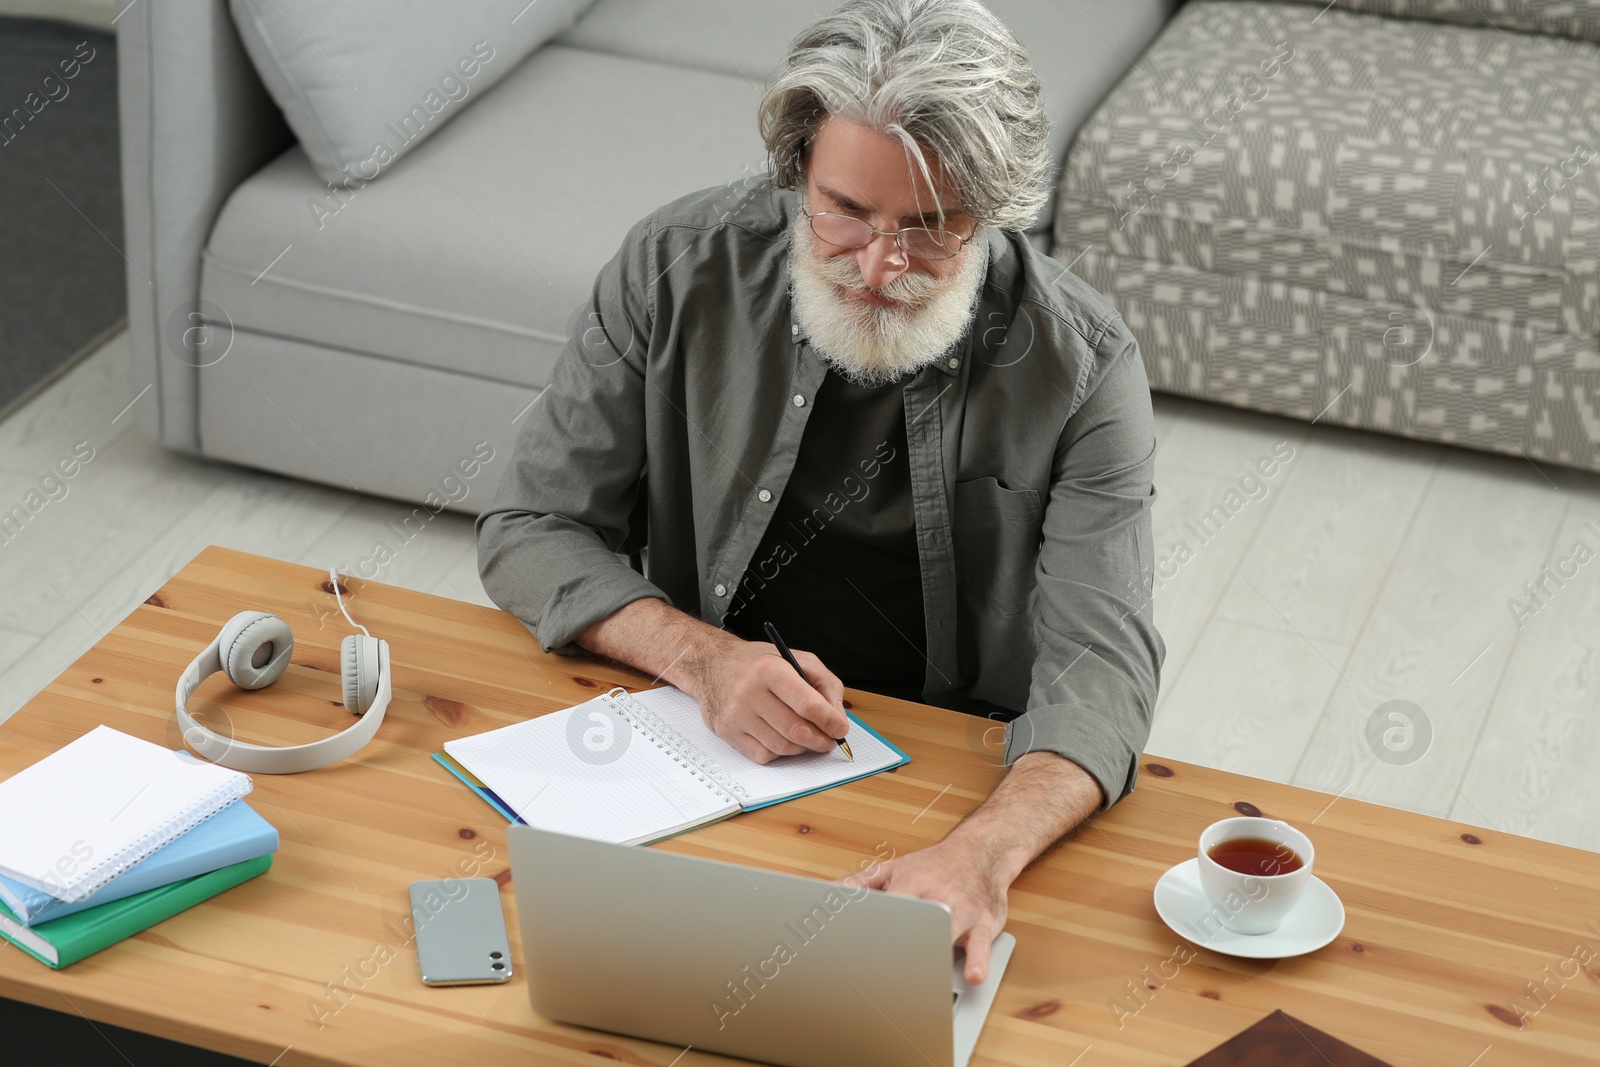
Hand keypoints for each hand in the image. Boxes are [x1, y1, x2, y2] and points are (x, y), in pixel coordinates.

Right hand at [688, 636, 848, 763]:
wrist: (712, 664)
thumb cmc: (758, 663)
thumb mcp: (796, 658)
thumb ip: (824, 683)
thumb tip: (837, 717)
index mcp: (769, 669)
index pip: (807, 704)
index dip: (830, 721)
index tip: (841, 728)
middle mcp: (749, 692)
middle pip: (796, 730)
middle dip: (821, 740)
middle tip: (829, 740)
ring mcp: (736, 715)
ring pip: (782, 747)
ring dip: (802, 748)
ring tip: (807, 738)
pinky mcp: (727, 732)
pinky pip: (763, 755)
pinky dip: (780, 753)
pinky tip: (782, 738)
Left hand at [851, 838, 1008, 983]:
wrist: (981, 850)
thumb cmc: (935, 864)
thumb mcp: (895, 867)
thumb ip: (860, 883)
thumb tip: (827, 892)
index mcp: (912, 884)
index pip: (891, 905)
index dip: (876, 926)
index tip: (859, 947)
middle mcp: (938, 897)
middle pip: (919, 921)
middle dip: (906, 943)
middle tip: (887, 969)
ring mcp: (963, 911)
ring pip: (949, 933)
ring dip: (937, 953)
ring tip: (925, 975)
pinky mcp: (984, 924)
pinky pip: (982, 945)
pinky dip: (979, 961)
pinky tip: (973, 975)